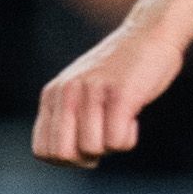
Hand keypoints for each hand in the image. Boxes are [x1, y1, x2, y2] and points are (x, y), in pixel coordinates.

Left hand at [33, 23, 183, 167]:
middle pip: (63, 154)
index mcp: (53, 94)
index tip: (86, 146)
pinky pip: (117, 141)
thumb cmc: (118, 71)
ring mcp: (92, 91)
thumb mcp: (80, 90)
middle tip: (104, 139)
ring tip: (122, 120)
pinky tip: (133, 116)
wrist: (149, 33)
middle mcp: (67, 92)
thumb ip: (66, 117)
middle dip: (86, 158)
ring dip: (112, 146)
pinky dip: (129, 138)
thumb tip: (67, 159)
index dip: (66, 160)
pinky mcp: (121, 94)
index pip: (42, 151)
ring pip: (92, 150)